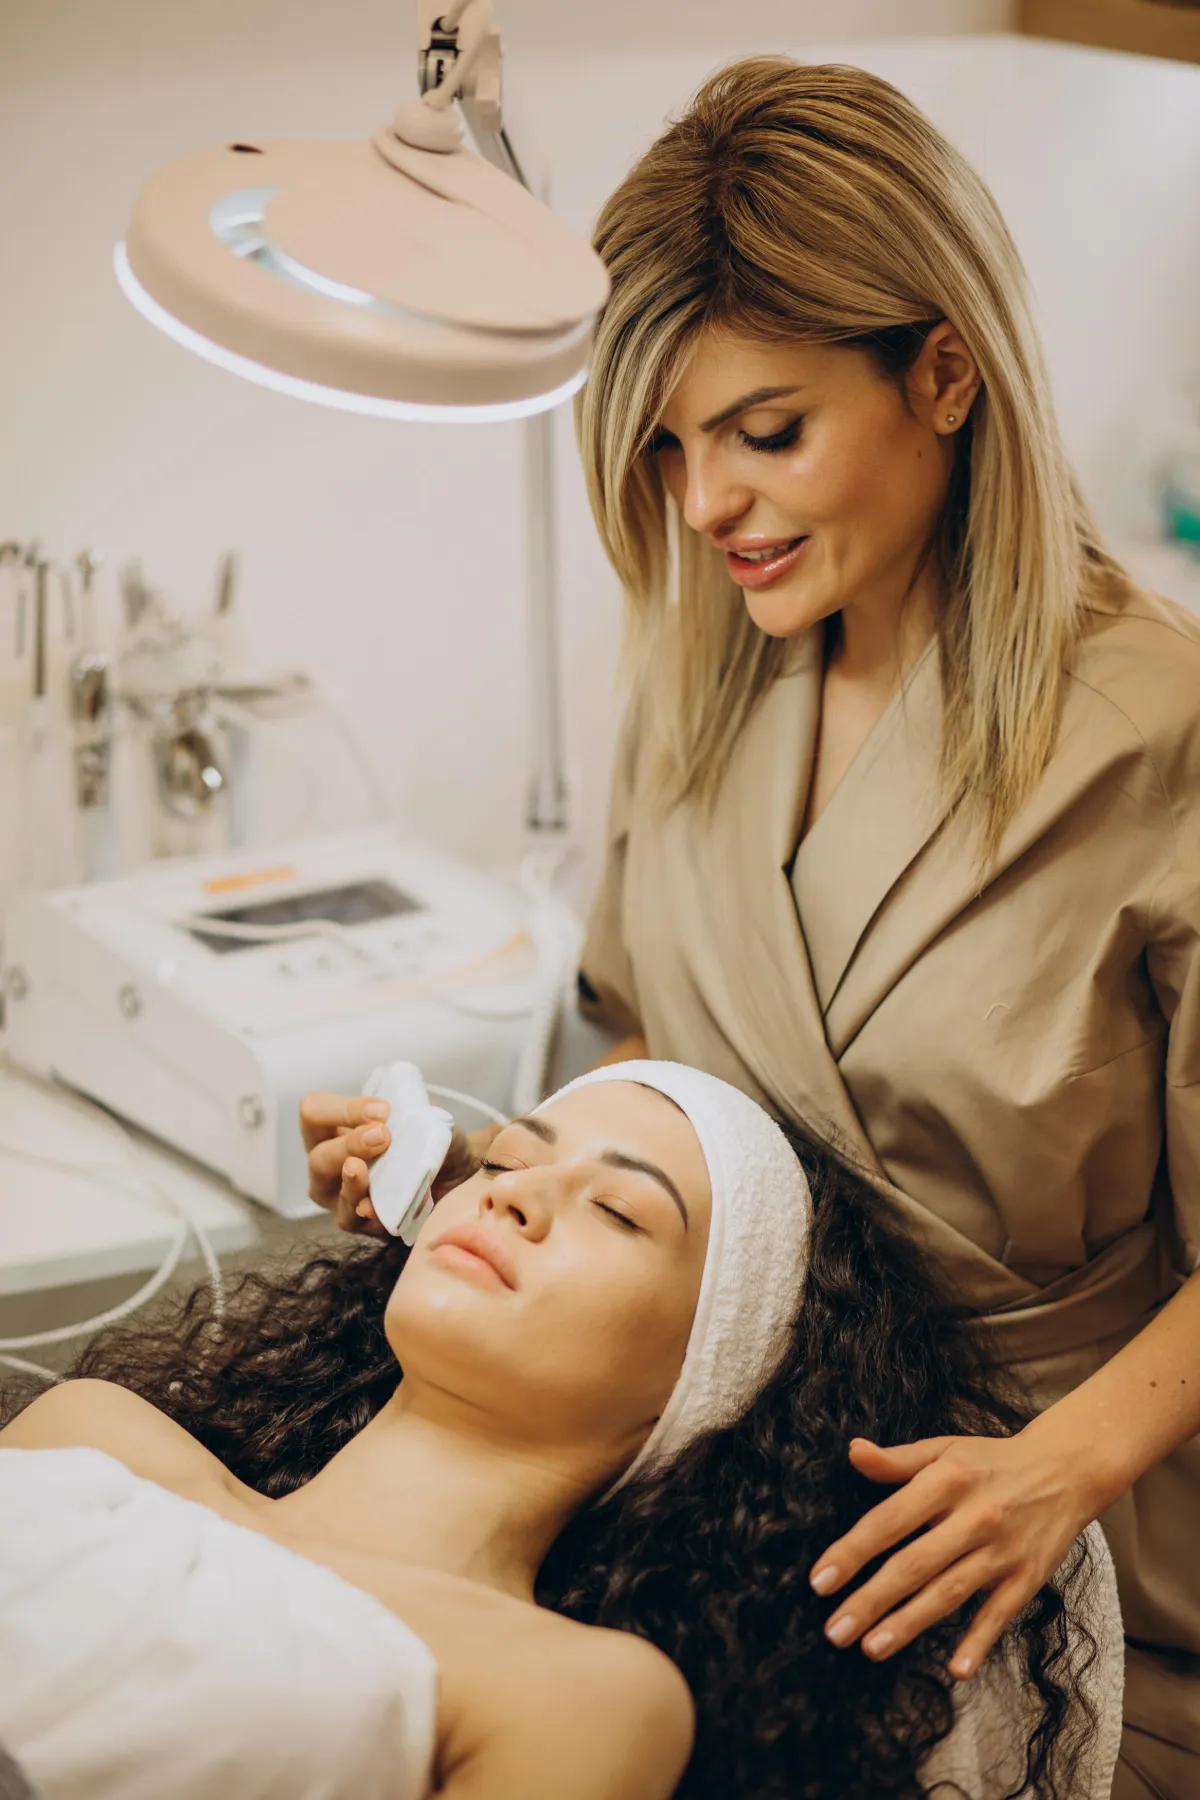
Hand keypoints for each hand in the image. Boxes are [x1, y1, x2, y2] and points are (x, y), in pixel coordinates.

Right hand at [299, 1092, 499, 1237]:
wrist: (453, 1181)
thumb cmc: (428, 1144)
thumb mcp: (428, 1123)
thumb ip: (420, 1116)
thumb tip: (419, 1115)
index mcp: (335, 1127)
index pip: (316, 1111)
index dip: (344, 1108)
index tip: (383, 1111)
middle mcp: (327, 1161)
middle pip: (318, 1154)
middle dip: (349, 1143)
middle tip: (382, 1135)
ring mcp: (336, 1195)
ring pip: (326, 1188)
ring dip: (348, 1177)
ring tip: (360, 1168)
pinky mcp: (355, 1222)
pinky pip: (351, 1218)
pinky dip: (363, 1209)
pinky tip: (371, 1207)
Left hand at [809, 1424, 1100, 1679]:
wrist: (1066, 1469)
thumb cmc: (991, 1461)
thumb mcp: (943, 1449)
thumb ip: (897, 1460)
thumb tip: (853, 1451)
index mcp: (946, 1480)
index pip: (889, 1520)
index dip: (853, 1551)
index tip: (820, 1581)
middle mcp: (973, 1517)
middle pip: (914, 1564)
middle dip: (871, 1600)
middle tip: (835, 1631)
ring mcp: (1002, 1551)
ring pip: (949, 1593)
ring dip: (909, 1624)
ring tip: (871, 1648)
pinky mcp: (1027, 1578)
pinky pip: (999, 1615)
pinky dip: (979, 1643)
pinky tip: (956, 1670)